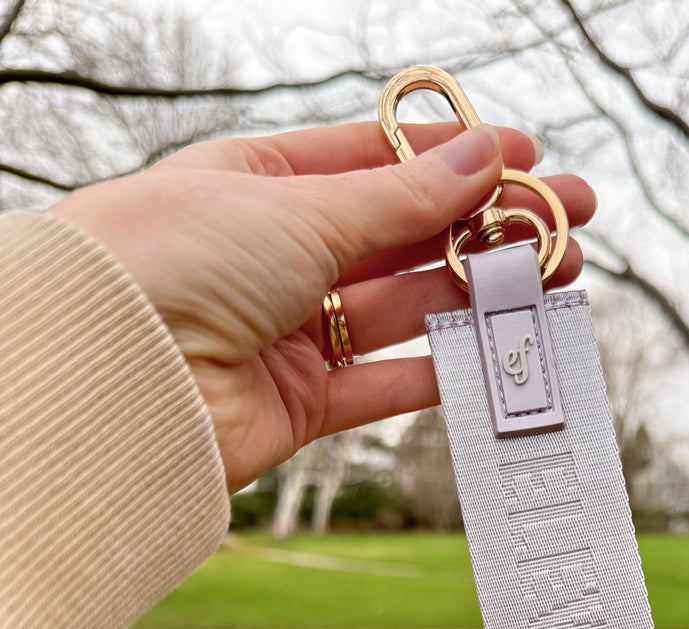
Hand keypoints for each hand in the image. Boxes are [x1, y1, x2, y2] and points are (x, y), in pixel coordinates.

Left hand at [51, 122, 595, 490]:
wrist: (113, 375)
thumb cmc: (174, 259)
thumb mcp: (300, 208)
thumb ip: (400, 199)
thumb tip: (482, 157)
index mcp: (259, 184)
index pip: (373, 162)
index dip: (451, 158)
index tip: (522, 153)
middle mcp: (275, 257)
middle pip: (402, 237)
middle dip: (485, 226)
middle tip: (565, 218)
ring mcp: (289, 333)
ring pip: (404, 310)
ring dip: (477, 294)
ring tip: (553, 277)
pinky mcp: (300, 406)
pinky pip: (385, 385)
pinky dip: (442, 371)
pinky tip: (497, 349)